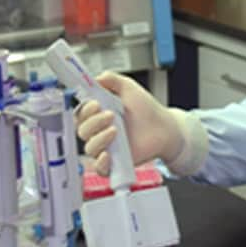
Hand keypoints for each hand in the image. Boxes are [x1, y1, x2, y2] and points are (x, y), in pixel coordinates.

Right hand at [75, 72, 206, 175]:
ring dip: (99, 138)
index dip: (85, 110)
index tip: (96, 104)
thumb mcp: (129, 88)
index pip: (80, 114)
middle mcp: (99, 132)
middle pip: (81, 131)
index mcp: (98, 115)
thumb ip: (112, 80)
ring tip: (115, 130)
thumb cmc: (147, 110)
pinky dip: (100, 162)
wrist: (165, 127)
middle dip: (93, 122)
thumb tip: (95, 78)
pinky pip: (100, 168)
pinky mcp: (114, 163)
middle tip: (110, 114)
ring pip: (89, 148)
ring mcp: (106, 148)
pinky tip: (108, 154)